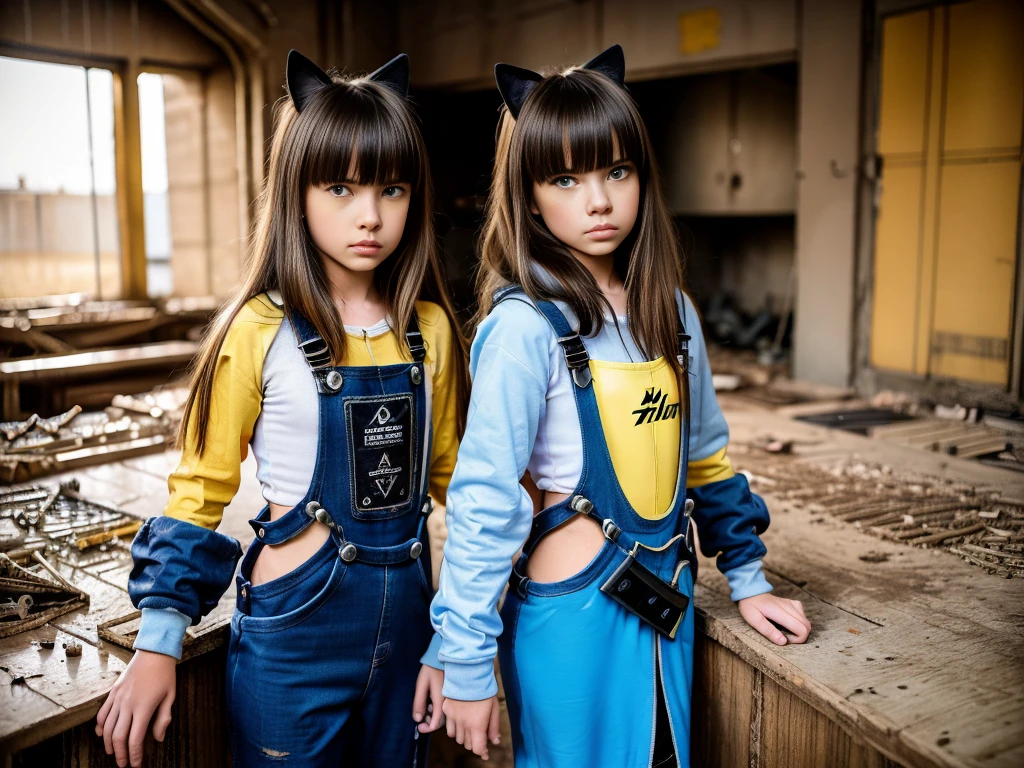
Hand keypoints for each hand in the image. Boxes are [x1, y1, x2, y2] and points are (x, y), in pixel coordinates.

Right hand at [95, 649, 176, 766]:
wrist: (154, 652)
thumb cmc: (165, 674)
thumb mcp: (170, 696)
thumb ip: (163, 719)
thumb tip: (158, 739)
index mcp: (144, 707)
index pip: (135, 739)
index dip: (134, 755)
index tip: (136, 764)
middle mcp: (128, 704)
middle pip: (118, 737)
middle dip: (120, 754)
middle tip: (123, 764)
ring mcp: (118, 698)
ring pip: (106, 727)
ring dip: (108, 743)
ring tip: (112, 753)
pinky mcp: (113, 692)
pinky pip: (102, 713)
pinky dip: (99, 726)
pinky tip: (101, 734)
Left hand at [412, 664, 444, 732]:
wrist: (441, 658)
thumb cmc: (430, 671)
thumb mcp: (421, 686)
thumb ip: (419, 702)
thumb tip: (417, 719)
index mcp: (440, 701)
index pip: (436, 723)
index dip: (427, 728)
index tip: (419, 727)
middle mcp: (448, 703)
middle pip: (441, 721)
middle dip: (430, 724)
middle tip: (420, 722)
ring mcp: (450, 699)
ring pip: (443, 715)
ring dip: (433, 717)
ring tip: (425, 710)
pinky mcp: (450, 696)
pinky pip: (445, 708)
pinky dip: (437, 711)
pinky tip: (431, 704)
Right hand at [442, 695, 500, 760]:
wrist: (469, 674)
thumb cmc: (485, 691)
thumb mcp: (494, 708)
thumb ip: (494, 727)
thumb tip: (495, 741)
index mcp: (477, 726)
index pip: (477, 748)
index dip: (481, 752)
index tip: (485, 751)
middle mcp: (464, 725)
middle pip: (467, 744)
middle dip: (474, 742)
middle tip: (479, 735)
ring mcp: (453, 718)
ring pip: (457, 738)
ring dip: (463, 736)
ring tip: (469, 728)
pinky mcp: (446, 711)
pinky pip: (448, 728)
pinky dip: (454, 729)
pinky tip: (459, 722)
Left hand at [738, 593, 810, 644]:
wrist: (751, 591)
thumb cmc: (750, 606)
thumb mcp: (753, 619)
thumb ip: (768, 630)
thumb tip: (783, 642)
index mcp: (780, 612)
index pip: (802, 629)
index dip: (797, 639)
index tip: (785, 639)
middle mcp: (790, 606)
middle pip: (807, 626)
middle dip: (800, 637)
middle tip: (784, 637)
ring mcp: (793, 604)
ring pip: (806, 622)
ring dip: (800, 630)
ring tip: (785, 631)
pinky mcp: (793, 603)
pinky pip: (803, 616)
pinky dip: (799, 623)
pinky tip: (788, 623)